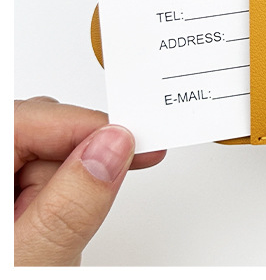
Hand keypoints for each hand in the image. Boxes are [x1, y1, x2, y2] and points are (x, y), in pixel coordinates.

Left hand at [14, 97, 165, 264]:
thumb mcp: (34, 262)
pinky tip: (46, 231)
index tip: (135, 141)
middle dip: (73, 164)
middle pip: (35, 133)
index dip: (87, 126)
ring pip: (38, 158)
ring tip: (52, 239)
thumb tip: (113, 146)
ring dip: (63, 189)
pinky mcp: (4, 205)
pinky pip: (30, 181)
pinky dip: (50, 202)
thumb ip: (74, 201)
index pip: (29, 119)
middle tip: (86, 207)